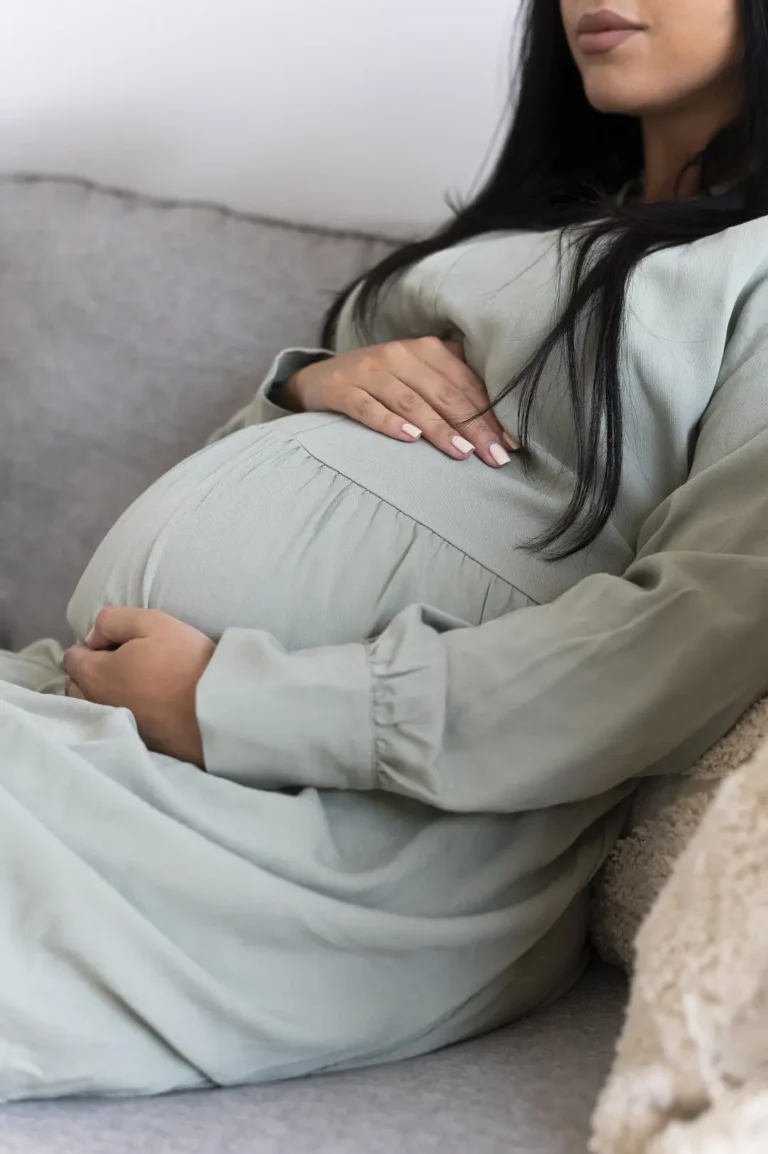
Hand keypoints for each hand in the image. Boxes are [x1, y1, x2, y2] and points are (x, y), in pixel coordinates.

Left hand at [64, 607, 215, 766]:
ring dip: (104, 693)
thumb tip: (94, 637)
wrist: (220, 708)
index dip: (95, 644)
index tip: (123, 642)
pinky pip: (117, 723)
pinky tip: (147, 704)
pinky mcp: (137, 742)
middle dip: (92, 671)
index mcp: (95, 675)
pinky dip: (123, 711)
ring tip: (135, 683)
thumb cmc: (185, 660)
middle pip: (77, 685)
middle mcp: (96, 706)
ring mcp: (117, 727)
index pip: (72, 657)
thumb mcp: (151, 621)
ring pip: (93, 707)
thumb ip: (111, 620)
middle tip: (128, 661)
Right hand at [282, 337, 518, 467]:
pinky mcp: (343, 390)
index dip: (490, 414)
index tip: (510, 444)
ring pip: (411, 402)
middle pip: (444, 394)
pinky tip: (409, 439)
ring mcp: (369, 371)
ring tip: (462, 453)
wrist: (320, 379)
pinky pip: (369, 407)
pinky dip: (389, 422)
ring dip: (439, 428)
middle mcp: (399, 355)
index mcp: (425, 350)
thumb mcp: (418, 374)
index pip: (465, 384)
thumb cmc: (382, 382)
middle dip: (473, 427)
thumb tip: (500, 417)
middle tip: (494, 457)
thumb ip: (452, 383)